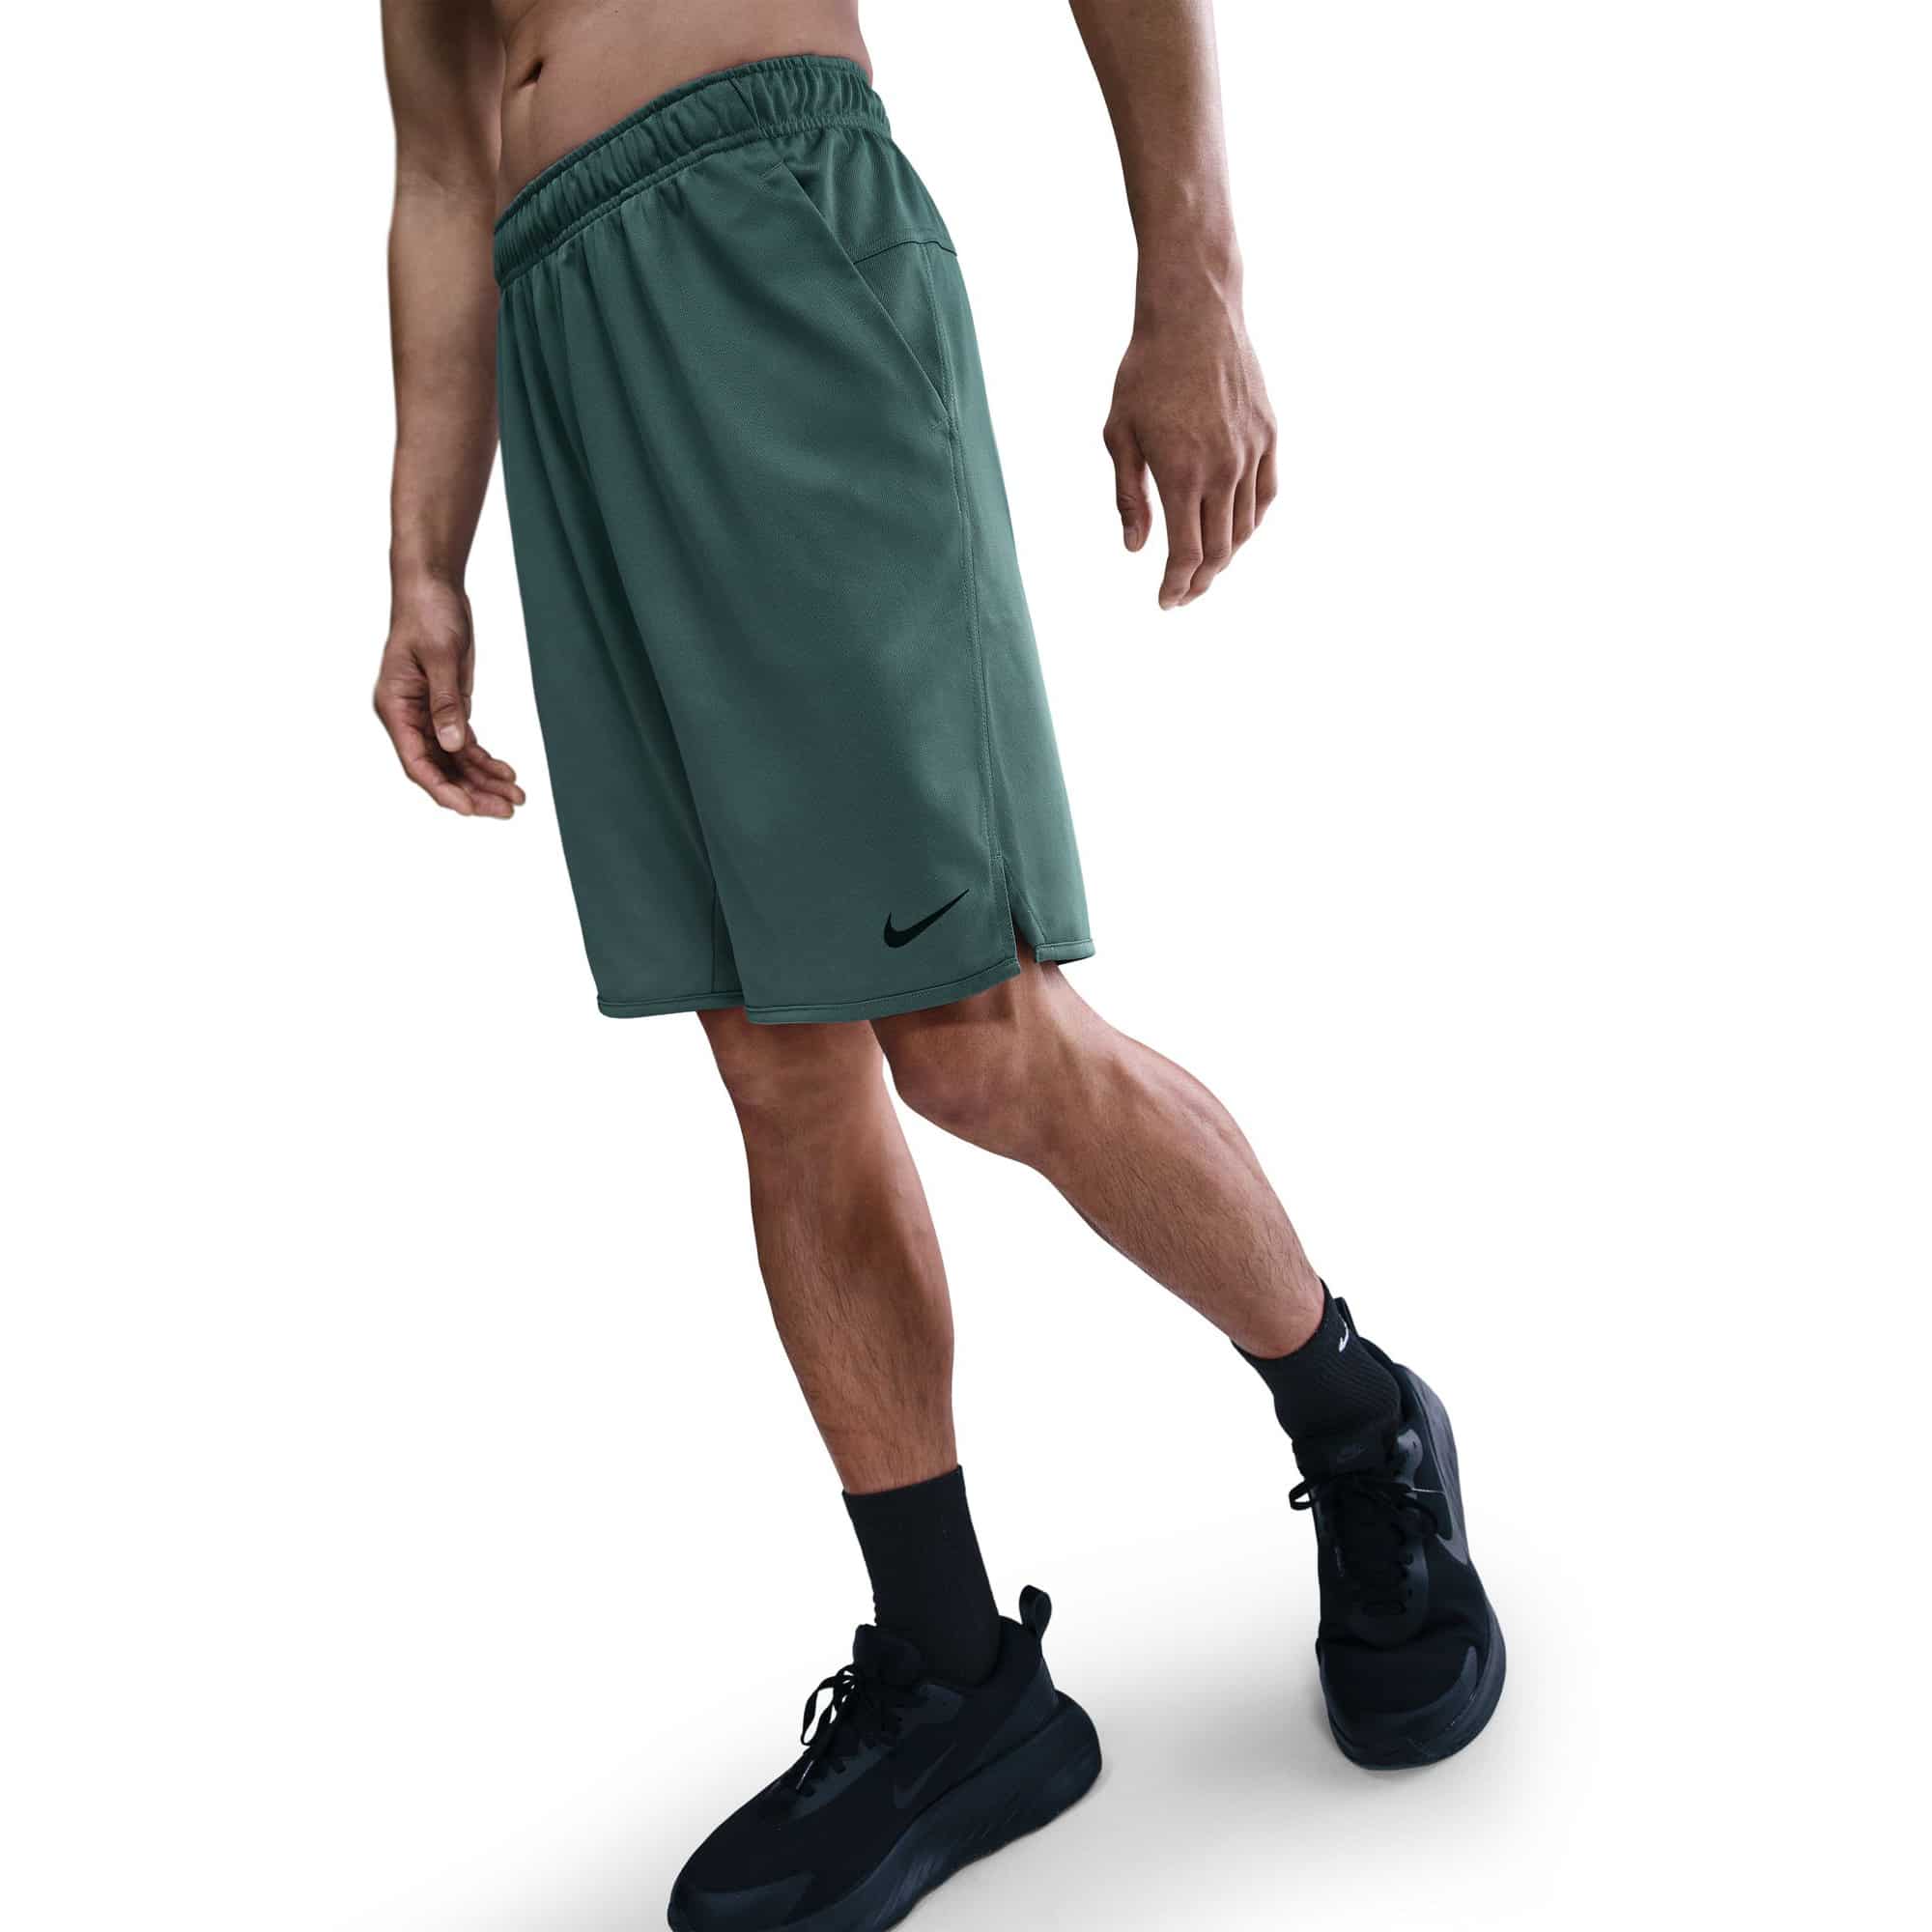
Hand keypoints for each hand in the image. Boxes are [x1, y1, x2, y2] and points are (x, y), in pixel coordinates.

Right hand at [373, 579, 524, 817]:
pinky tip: (507, 774)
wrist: (434, 589)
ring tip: (517, 798)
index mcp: (395, 707)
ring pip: (455, 761)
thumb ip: (447, 703)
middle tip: (507, 810)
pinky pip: (465, 745)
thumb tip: (452, 744)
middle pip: (439, 769)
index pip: (416, 762)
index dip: (443, 789)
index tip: (469, 809)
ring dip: (484, 781)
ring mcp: (428, 715)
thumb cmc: (428, 614)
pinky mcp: (448, 708)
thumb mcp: (440, 657)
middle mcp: (408, 717)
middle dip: (472, 792)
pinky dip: (485, 761)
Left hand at [1103, 291, 1277, 607]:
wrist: (1194, 314)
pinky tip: (1235, 531)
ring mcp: (1251, 452)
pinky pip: (1266, 494)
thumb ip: (1130, 496)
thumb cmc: (1145, 372)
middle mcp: (1223, 469)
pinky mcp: (1269, 434)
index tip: (1166, 602)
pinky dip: (1251, 522)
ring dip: (1226, 557)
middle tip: (1184, 595)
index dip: (1176, 586)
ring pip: (1245, 528)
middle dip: (1200, 581)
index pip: (1185, 554)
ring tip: (1206, 569)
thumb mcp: (1120, 434)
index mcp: (1181, 473)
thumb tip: (1135, 548)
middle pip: (1218, 550)